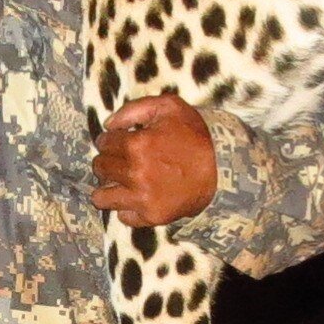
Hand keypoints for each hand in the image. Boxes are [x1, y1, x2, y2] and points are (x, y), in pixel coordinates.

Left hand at [92, 94, 217, 226]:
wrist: (223, 168)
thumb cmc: (196, 135)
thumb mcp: (169, 107)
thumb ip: (134, 109)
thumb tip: (108, 124)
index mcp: (136, 145)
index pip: (104, 143)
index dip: (109, 140)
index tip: (117, 142)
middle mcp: (135, 174)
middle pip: (100, 168)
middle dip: (106, 161)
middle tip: (119, 160)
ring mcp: (142, 198)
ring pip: (102, 197)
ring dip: (107, 188)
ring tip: (118, 182)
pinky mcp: (152, 216)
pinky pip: (123, 216)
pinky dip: (127, 208)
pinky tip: (137, 197)